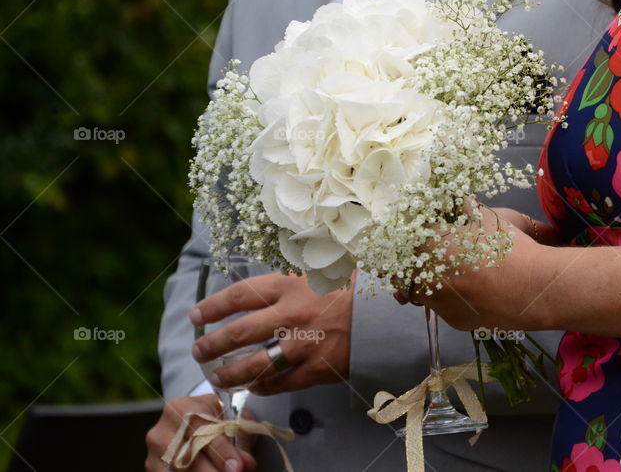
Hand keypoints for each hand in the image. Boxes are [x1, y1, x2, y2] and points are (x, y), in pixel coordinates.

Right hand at [145, 394, 255, 471]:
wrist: (192, 418)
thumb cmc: (214, 417)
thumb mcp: (230, 419)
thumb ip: (239, 440)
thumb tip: (246, 464)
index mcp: (182, 408)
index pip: (202, 433)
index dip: (221, 452)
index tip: (237, 467)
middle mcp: (162, 429)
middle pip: (187, 457)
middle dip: (213, 471)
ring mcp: (154, 451)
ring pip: (179, 470)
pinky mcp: (152, 467)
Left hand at [190, 272, 351, 394]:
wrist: (389, 311)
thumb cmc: (354, 286)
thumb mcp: (321, 268)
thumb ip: (292, 274)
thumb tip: (267, 276)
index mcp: (290, 285)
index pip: (239, 295)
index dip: (212, 307)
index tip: (197, 316)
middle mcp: (291, 314)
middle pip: (238, 333)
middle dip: (212, 345)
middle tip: (199, 351)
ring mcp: (303, 344)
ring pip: (255, 364)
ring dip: (230, 373)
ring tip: (217, 378)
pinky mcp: (317, 368)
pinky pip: (282, 382)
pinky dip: (264, 386)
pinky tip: (255, 387)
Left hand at [404, 206, 554, 332]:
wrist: (533, 287)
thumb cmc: (508, 247)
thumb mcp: (488, 220)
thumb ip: (468, 209)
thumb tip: (463, 201)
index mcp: (429, 245)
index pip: (403, 242)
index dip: (410, 240)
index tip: (417, 239)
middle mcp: (425, 276)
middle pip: (402, 273)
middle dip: (411, 266)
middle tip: (428, 260)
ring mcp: (437, 303)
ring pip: (420, 294)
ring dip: (428, 285)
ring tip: (452, 277)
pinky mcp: (452, 322)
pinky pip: (443, 309)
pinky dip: (449, 301)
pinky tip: (470, 294)